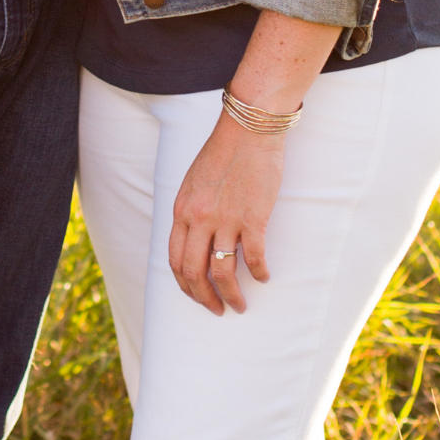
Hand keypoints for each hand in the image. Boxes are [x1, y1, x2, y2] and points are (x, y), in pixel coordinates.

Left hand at [168, 115, 283, 316]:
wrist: (249, 129)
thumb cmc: (224, 152)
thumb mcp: (193, 183)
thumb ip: (191, 212)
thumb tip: (195, 240)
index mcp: (182, 211)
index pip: (175, 260)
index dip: (184, 285)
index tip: (195, 295)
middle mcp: (199, 219)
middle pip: (194, 273)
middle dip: (204, 298)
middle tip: (216, 310)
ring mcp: (226, 220)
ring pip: (222, 271)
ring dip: (231, 295)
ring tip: (239, 305)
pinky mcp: (253, 218)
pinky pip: (254, 257)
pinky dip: (259, 273)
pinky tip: (264, 278)